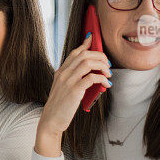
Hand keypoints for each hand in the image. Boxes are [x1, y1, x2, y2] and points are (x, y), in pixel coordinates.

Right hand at [36, 34, 110, 155]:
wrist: (51, 120)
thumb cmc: (60, 106)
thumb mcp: (63, 89)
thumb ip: (73, 79)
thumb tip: (90, 75)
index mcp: (61, 72)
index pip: (74, 53)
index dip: (85, 44)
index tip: (92, 39)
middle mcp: (63, 73)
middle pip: (84, 55)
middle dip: (100, 56)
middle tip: (108, 64)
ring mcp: (68, 81)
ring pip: (88, 63)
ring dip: (102, 66)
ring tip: (108, 74)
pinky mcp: (74, 90)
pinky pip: (91, 78)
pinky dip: (101, 78)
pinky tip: (105, 84)